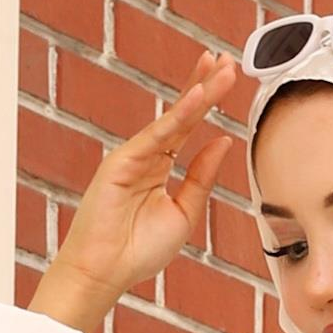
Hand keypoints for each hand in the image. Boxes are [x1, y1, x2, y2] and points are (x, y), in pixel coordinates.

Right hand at [29, 48, 244, 332]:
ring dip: (198, 92)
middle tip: (226, 59)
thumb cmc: (138, 250)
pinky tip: (199, 98)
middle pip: (181, 113)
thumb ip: (201, 177)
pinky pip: (157, 135)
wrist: (106, 272)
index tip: (226, 75)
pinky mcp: (122, 162)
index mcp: (160, 167)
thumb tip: (222, 141)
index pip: (188, 126)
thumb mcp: (184, 212)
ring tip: (220, 68)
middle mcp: (147, 155)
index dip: (207, 101)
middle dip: (204, 84)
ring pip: (172, 118)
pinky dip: (179, 116)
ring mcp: (133, 156)